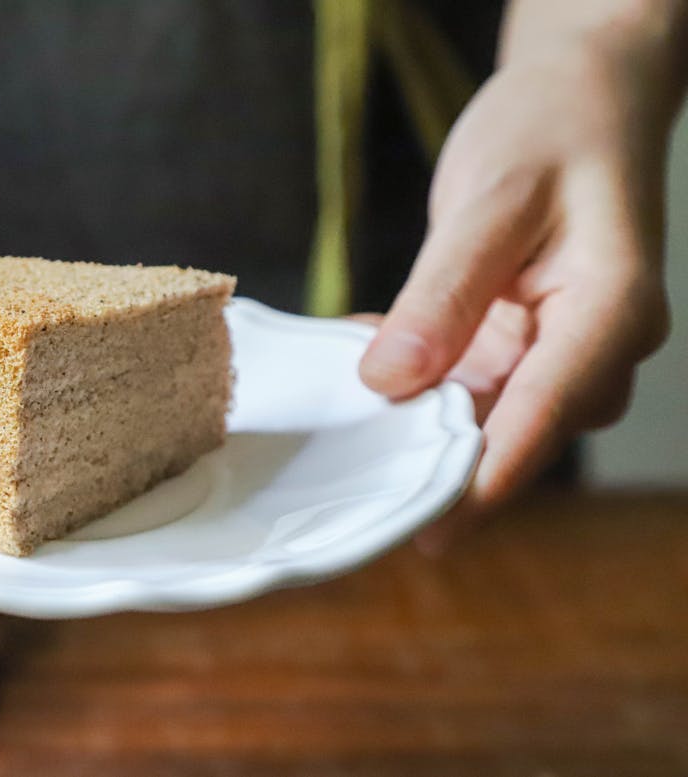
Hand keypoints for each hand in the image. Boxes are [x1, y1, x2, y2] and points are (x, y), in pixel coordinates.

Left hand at [359, 44, 673, 551]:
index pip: (545, 416)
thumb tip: (390, 383)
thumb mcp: (488, 203)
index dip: (484, 483)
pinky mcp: (525, 341)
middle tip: (354, 488)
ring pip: (485, 414)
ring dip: (416, 418)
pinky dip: (414, 377)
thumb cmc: (549, 132)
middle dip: (439, 463)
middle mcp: (594, 346)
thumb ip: (442, 295)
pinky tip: (361, 355)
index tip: (427, 532)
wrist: (578, 97)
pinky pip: (466, 381)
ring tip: (343, 419)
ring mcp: (561, 348)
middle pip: (516, 432)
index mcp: (610, 312)